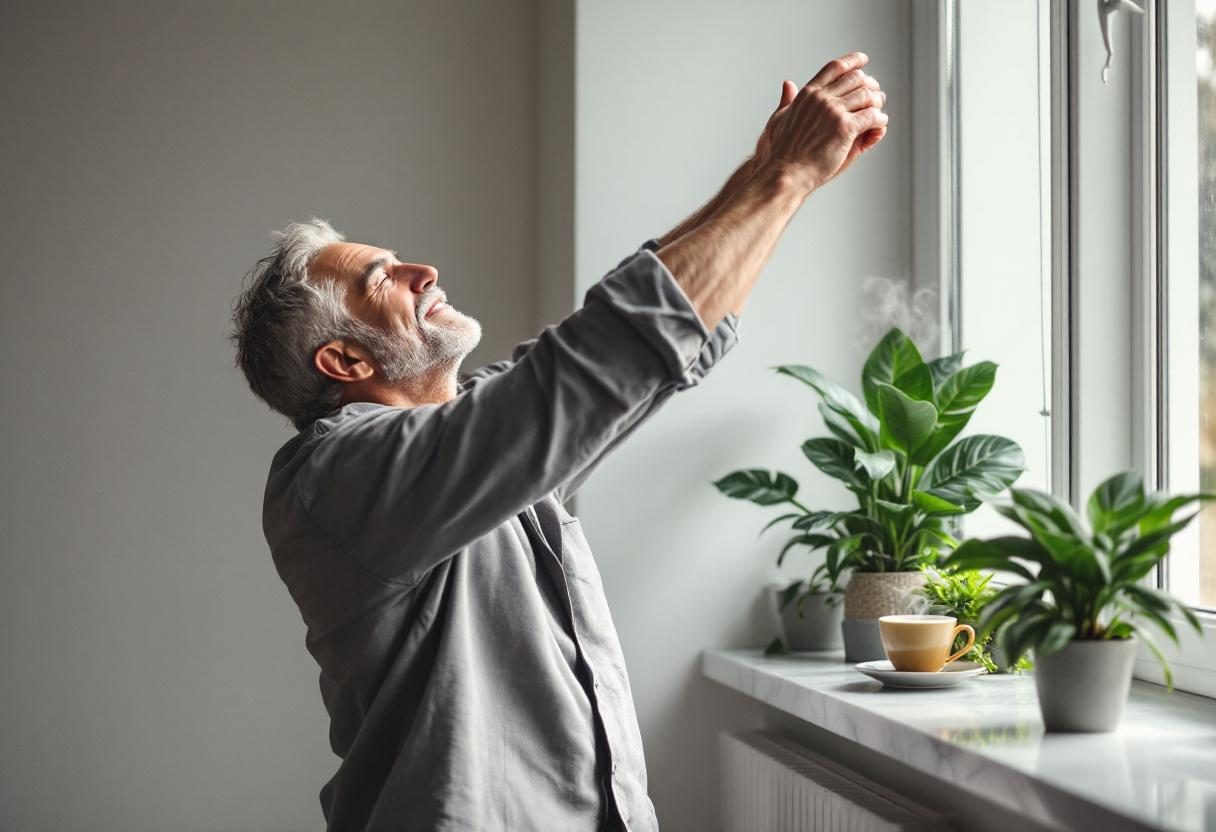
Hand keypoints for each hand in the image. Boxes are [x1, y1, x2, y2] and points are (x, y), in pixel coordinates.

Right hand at [753, 52, 887, 192]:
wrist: (784, 174)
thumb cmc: (780, 153)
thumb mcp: (779, 119)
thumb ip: (787, 101)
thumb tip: (788, 84)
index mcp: (807, 94)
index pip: (834, 67)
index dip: (852, 61)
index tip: (863, 60)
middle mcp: (821, 98)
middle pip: (855, 78)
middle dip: (870, 85)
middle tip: (876, 94)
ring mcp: (834, 112)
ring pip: (867, 96)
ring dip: (877, 103)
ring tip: (879, 113)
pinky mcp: (845, 128)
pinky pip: (872, 117)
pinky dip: (880, 120)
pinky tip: (879, 126)